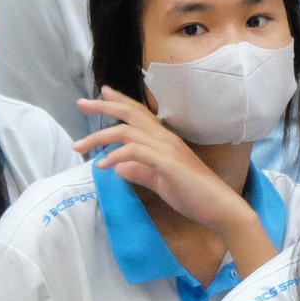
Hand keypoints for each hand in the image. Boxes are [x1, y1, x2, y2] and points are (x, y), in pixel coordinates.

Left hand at [75, 88, 252, 234]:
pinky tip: (103, 165)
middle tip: (81, 104)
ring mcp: (166, 149)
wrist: (219, 207)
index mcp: (164, 140)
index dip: (120, 101)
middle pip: (130, 113)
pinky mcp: (167, 163)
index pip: (139, 113)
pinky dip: (116, 156)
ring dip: (100, 137)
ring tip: (80, 146)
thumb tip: (118, 167)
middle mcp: (165, 138)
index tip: (102, 92)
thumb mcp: (160, 182)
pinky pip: (136, 152)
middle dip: (103, 106)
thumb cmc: (193, 195)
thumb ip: (140, 172)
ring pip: (127, 132)